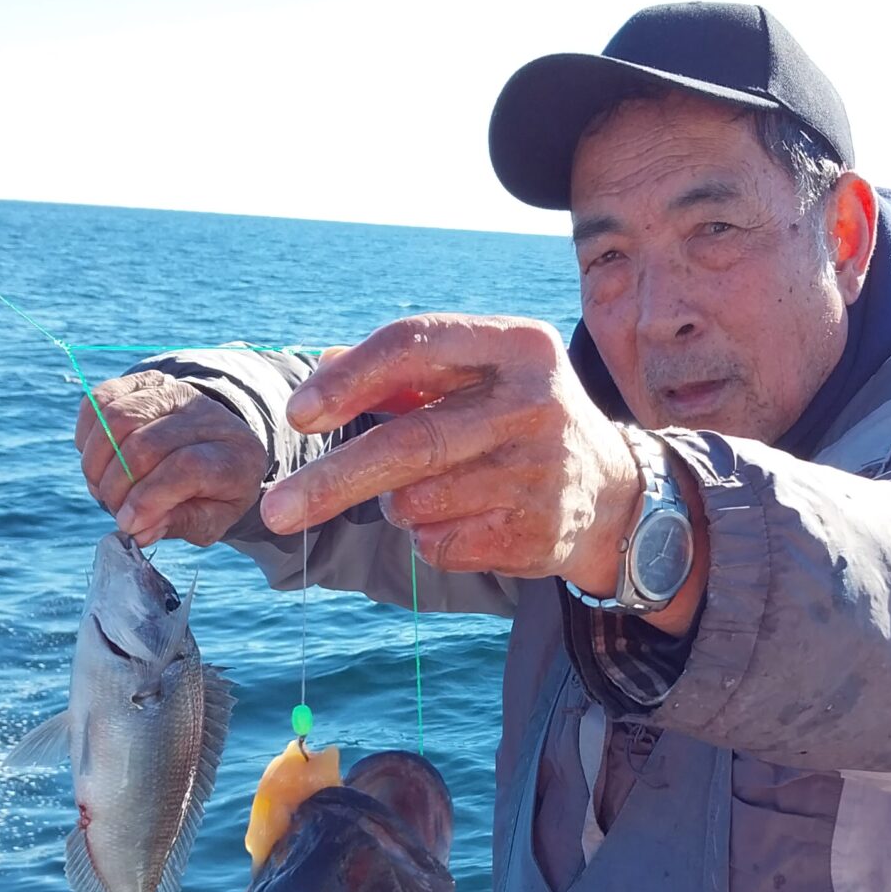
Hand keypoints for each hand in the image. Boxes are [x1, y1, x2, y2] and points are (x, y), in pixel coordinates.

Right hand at [75, 371, 269, 546]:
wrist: (216, 445)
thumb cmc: (213, 491)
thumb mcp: (211, 519)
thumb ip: (180, 524)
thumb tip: (138, 530)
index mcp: (235, 455)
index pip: (185, 467)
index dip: (148, 498)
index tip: (128, 523)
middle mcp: (208, 415)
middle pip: (146, 444)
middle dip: (117, 486)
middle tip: (113, 508)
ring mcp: (175, 391)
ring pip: (117, 418)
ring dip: (96, 462)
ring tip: (102, 488)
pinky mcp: (145, 381)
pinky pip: (100, 399)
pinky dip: (86, 434)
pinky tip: (97, 460)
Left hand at [256, 315, 644, 591]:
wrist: (613, 494)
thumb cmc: (518, 420)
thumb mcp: (479, 374)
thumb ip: (404, 371)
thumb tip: (318, 373)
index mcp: (518, 346)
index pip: (415, 345)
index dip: (348, 381)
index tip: (299, 415)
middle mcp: (535, 405)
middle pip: (411, 443)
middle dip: (334, 481)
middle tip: (276, 511)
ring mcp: (541, 474)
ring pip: (418, 502)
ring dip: (398, 505)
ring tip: (428, 492)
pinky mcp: (538, 533)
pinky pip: (441, 545)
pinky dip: (429, 539)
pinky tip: (467, 519)